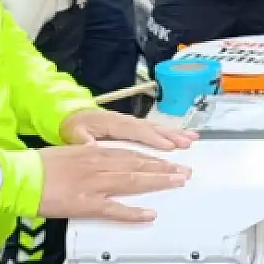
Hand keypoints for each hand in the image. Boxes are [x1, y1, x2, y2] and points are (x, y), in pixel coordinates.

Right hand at [36, 144, 189, 221]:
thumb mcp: (66, 155)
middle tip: (184, 172)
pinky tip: (148, 214)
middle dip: (163, 168)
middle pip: (137, 164)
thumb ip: (87, 158)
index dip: (152, 156)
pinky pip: (113, 209)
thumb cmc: (37, 168)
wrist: (17, 177)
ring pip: (132, 182)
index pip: (130, 153)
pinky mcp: (84, 203)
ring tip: (177, 184)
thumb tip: (99, 159)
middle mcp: (97, 164)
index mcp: (92, 153)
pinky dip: (132, 212)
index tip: (169, 159)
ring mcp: (92, 184)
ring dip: (157, 182)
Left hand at [59, 108, 195, 149]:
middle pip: (151, 128)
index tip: (168, 146)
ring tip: (192, 139)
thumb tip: (91, 148)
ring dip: (174, 134)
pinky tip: (184, 136)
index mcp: (112, 123)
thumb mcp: (74, 134)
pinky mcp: (134, 127)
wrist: (71, 115)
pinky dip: (170, 133)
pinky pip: (154, 130)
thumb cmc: (74, 127)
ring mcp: (132, 123)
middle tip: (187, 144)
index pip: (135, 131)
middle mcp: (126, 121)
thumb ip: (83, 140)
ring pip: (156, 128)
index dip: (152, 138)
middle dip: (170, 136)